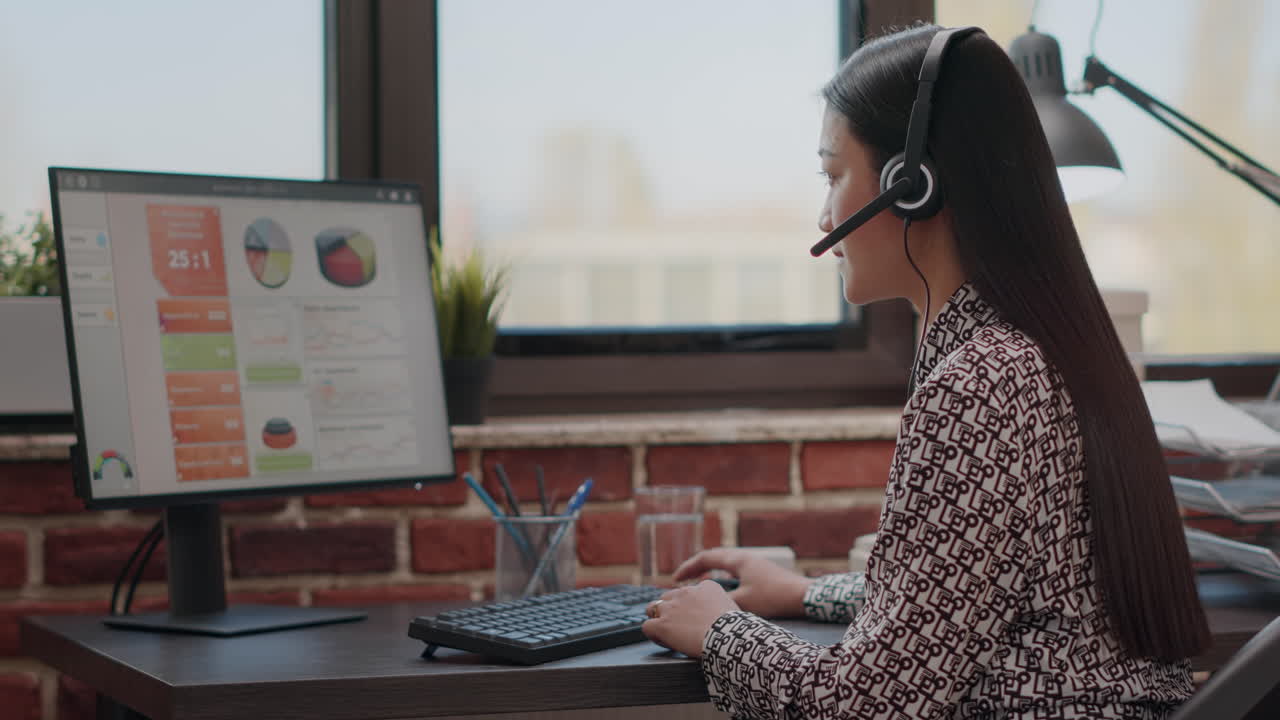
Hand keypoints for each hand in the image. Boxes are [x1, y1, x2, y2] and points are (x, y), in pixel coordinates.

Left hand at [641, 580, 738, 658]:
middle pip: (668, 597)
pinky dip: (652, 634)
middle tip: (678, 626)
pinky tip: (662, 641)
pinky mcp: (662, 625)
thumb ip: (722, 604)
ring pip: (652, 608)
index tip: (693, 618)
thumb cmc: (735, 629)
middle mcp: (686, 593)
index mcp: (705, 587)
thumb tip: (718, 611)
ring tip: (666, 632)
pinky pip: (647, 626)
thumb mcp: (733, 607)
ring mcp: (672, 608)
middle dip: (670, 610)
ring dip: (657, 618)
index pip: (688, 593)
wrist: (727, 639)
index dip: (687, 606)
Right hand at [673, 548, 813, 618]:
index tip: (676, 579)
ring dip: (710, 571)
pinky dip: (722, 576)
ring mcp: (754, 563)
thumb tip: (703, 605)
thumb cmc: (774, 597)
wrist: (804, 596)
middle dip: (696, 568)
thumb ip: (721, 603)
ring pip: (725, 563)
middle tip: (683, 579)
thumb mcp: (743, 603)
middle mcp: (745, 557)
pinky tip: (722, 588)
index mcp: (738, 560)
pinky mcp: (761, 572)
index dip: (688, 568)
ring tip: (698, 583)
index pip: (706, 558)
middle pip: (714, 557)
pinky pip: (734, 569)